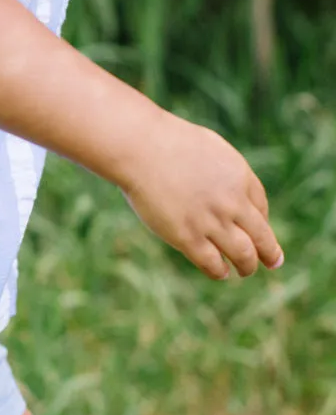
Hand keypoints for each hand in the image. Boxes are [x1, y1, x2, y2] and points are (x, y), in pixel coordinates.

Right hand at [121, 114, 283, 279]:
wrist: (141, 148)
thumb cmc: (167, 142)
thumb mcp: (209, 148)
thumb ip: (222, 171)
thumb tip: (225, 190)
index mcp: (239, 177)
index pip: (261, 208)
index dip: (261, 223)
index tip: (256, 231)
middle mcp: (232, 202)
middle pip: (261, 236)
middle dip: (269, 253)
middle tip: (273, 261)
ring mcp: (211, 221)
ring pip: (242, 255)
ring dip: (247, 266)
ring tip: (245, 271)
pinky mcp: (187, 237)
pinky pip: (212, 263)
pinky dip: (219, 271)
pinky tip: (220, 272)